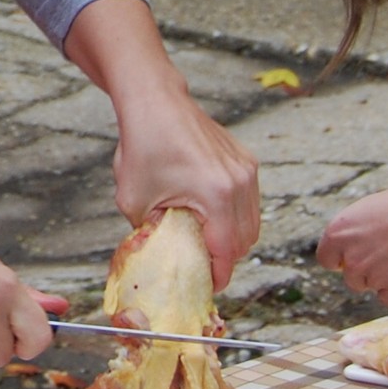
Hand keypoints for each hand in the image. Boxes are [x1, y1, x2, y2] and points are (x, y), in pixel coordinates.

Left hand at [61, 0, 259, 289]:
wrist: (156, 102)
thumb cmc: (143, 145)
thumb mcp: (135, 202)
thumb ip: (151, 236)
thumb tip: (161, 260)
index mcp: (217, 195)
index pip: (227, 252)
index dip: (216, 276)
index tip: (204, 286)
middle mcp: (240, 182)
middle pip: (245, 241)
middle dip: (225, 259)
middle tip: (201, 267)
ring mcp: (246, 169)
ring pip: (252, 223)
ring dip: (233, 239)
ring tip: (205, 243)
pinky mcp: (246, 160)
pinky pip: (249, 202)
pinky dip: (235, 216)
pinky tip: (210, 217)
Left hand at [317, 176, 387, 305]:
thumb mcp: (366, 212)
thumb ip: (349, 237)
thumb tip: (342, 260)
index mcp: (337, 234)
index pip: (327, 260)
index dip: (342, 258)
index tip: (358, 253)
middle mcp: (351, 259)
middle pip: (351, 277)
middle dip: (367, 268)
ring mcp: (373, 278)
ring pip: (370, 286)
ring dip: (384, 277)